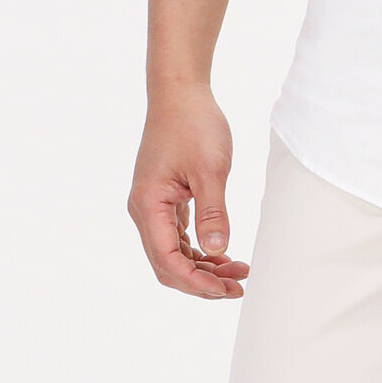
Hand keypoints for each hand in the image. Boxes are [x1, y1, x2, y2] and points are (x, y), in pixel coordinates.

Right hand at [129, 83, 247, 298]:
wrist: (180, 93)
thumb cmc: (194, 124)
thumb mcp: (210, 170)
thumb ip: (213, 212)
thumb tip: (217, 250)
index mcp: (149, 205)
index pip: (167, 260)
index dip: (196, 282)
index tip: (227, 289)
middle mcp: (143, 210)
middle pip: (166, 264)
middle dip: (200, 282)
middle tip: (238, 287)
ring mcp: (152, 206)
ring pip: (172, 253)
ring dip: (202, 268)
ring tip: (238, 273)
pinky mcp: (162, 199)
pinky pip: (176, 237)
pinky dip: (198, 251)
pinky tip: (223, 254)